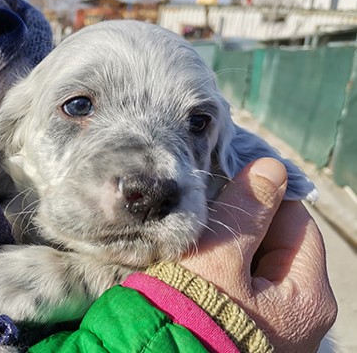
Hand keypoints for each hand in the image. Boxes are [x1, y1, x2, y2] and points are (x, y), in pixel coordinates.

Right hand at [180, 158, 336, 351]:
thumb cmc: (190, 312)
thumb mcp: (219, 256)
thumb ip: (247, 210)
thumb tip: (271, 168)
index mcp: (308, 296)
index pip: (296, 222)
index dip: (263, 197)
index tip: (229, 183)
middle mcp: (299, 315)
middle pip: (277, 245)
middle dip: (242, 224)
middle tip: (204, 214)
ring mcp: (273, 326)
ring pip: (256, 266)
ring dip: (228, 248)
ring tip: (195, 240)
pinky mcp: (245, 331)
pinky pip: (240, 288)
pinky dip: (221, 272)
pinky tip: (195, 266)